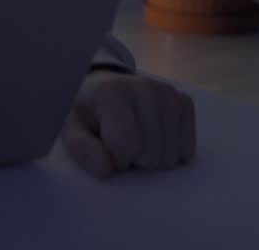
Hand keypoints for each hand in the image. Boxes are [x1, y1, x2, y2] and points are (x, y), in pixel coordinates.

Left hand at [61, 70, 195, 177]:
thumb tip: (104, 170)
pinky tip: (154, 137)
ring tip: (137, 139)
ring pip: (171, 156)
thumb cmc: (87, 113)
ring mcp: (168, 94)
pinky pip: (187, 149)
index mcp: (113, 93)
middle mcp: (145, 88)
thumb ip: (80, 148)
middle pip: (151, 154)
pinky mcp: (184, 102)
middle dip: (135, 159)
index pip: (126, 147)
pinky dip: (172, 152)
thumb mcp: (71, 129)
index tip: (105, 147)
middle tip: (122, 143)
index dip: (115, 159)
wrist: (102, 89)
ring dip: (153, 158)